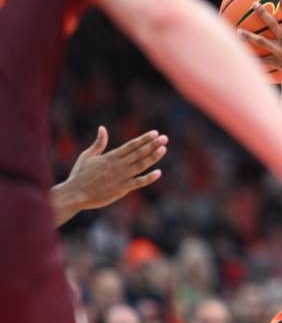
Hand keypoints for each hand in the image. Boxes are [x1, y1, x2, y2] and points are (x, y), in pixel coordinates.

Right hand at [52, 127, 167, 224]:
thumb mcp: (88, 156)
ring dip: (153, 157)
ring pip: (141, 165)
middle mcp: (118, 165)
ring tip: (163, 149)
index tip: (155, 133)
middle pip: (139, 153)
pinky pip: (138, 182)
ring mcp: (121, 177)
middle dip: (153, 145)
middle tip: (165, 138)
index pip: (131, 145)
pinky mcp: (122, 188)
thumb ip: (98, 143)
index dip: (144, 139)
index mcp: (111, 156)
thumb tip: (102, 128)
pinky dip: (149, 178)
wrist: (75, 194)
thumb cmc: (80, 175)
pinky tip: (158, 172)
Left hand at [238, 0, 281, 92]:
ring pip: (262, 43)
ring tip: (237, 31)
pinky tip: (242, 56)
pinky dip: (253, 59)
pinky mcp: (278, 64)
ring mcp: (281, 53)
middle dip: (262, 13)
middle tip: (254, 4)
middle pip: (272, 25)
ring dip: (249, 36)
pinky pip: (263, 62)